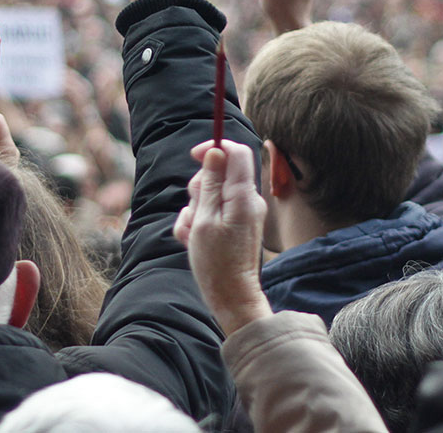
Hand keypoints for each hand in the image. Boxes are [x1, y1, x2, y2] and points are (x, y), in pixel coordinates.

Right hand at [173, 140, 271, 334]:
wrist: (231, 296)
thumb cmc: (216, 262)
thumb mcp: (205, 220)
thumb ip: (211, 184)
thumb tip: (216, 152)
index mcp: (243, 195)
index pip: (237, 151)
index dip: (215, 147)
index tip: (195, 155)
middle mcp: (248, 200)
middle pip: (220, 172)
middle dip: (199, 187)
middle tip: (195, 213)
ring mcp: (244, 213)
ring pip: (212, 194)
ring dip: (195, 210)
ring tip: (193, 235)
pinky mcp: (237, 224)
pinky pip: (214, 212)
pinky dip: (199, 223)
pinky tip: (195, 241)